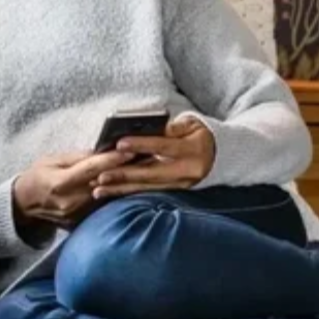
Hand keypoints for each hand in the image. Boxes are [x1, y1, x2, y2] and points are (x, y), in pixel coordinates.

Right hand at [13, 150, 136, 230]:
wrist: (24, 203)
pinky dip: (115, 195)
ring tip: (144, 169)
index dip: (112, 160)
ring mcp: (76, 215)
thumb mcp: (52, 160)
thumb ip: (78, 157)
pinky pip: (102, 207)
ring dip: (125, 184)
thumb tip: (103, 151)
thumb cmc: (38, 175)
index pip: (91, 169)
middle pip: (104, 184)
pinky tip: (129, 186)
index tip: (131, 150)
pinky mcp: (81, 223)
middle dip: (126, 170)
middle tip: (148, 157)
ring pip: (107, 197)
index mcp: (60, 183)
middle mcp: (70, 202)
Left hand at [91, 118, 214, 199]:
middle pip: (150, 173)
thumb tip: (148, 129)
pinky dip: (129, 193)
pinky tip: (111, 193)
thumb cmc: (201, 134)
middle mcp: (187, 171)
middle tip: (100, 176)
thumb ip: (171, 128)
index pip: (163, 146)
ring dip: (121, 189)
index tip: (119, 144)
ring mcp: (181, 185)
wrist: (221, 156)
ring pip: (146, 187)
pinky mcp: (175, 192)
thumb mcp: (192, 124)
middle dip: (123, 175)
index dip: (141, 145)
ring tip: (98, 190)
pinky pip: (149, 193)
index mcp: (192, 150)